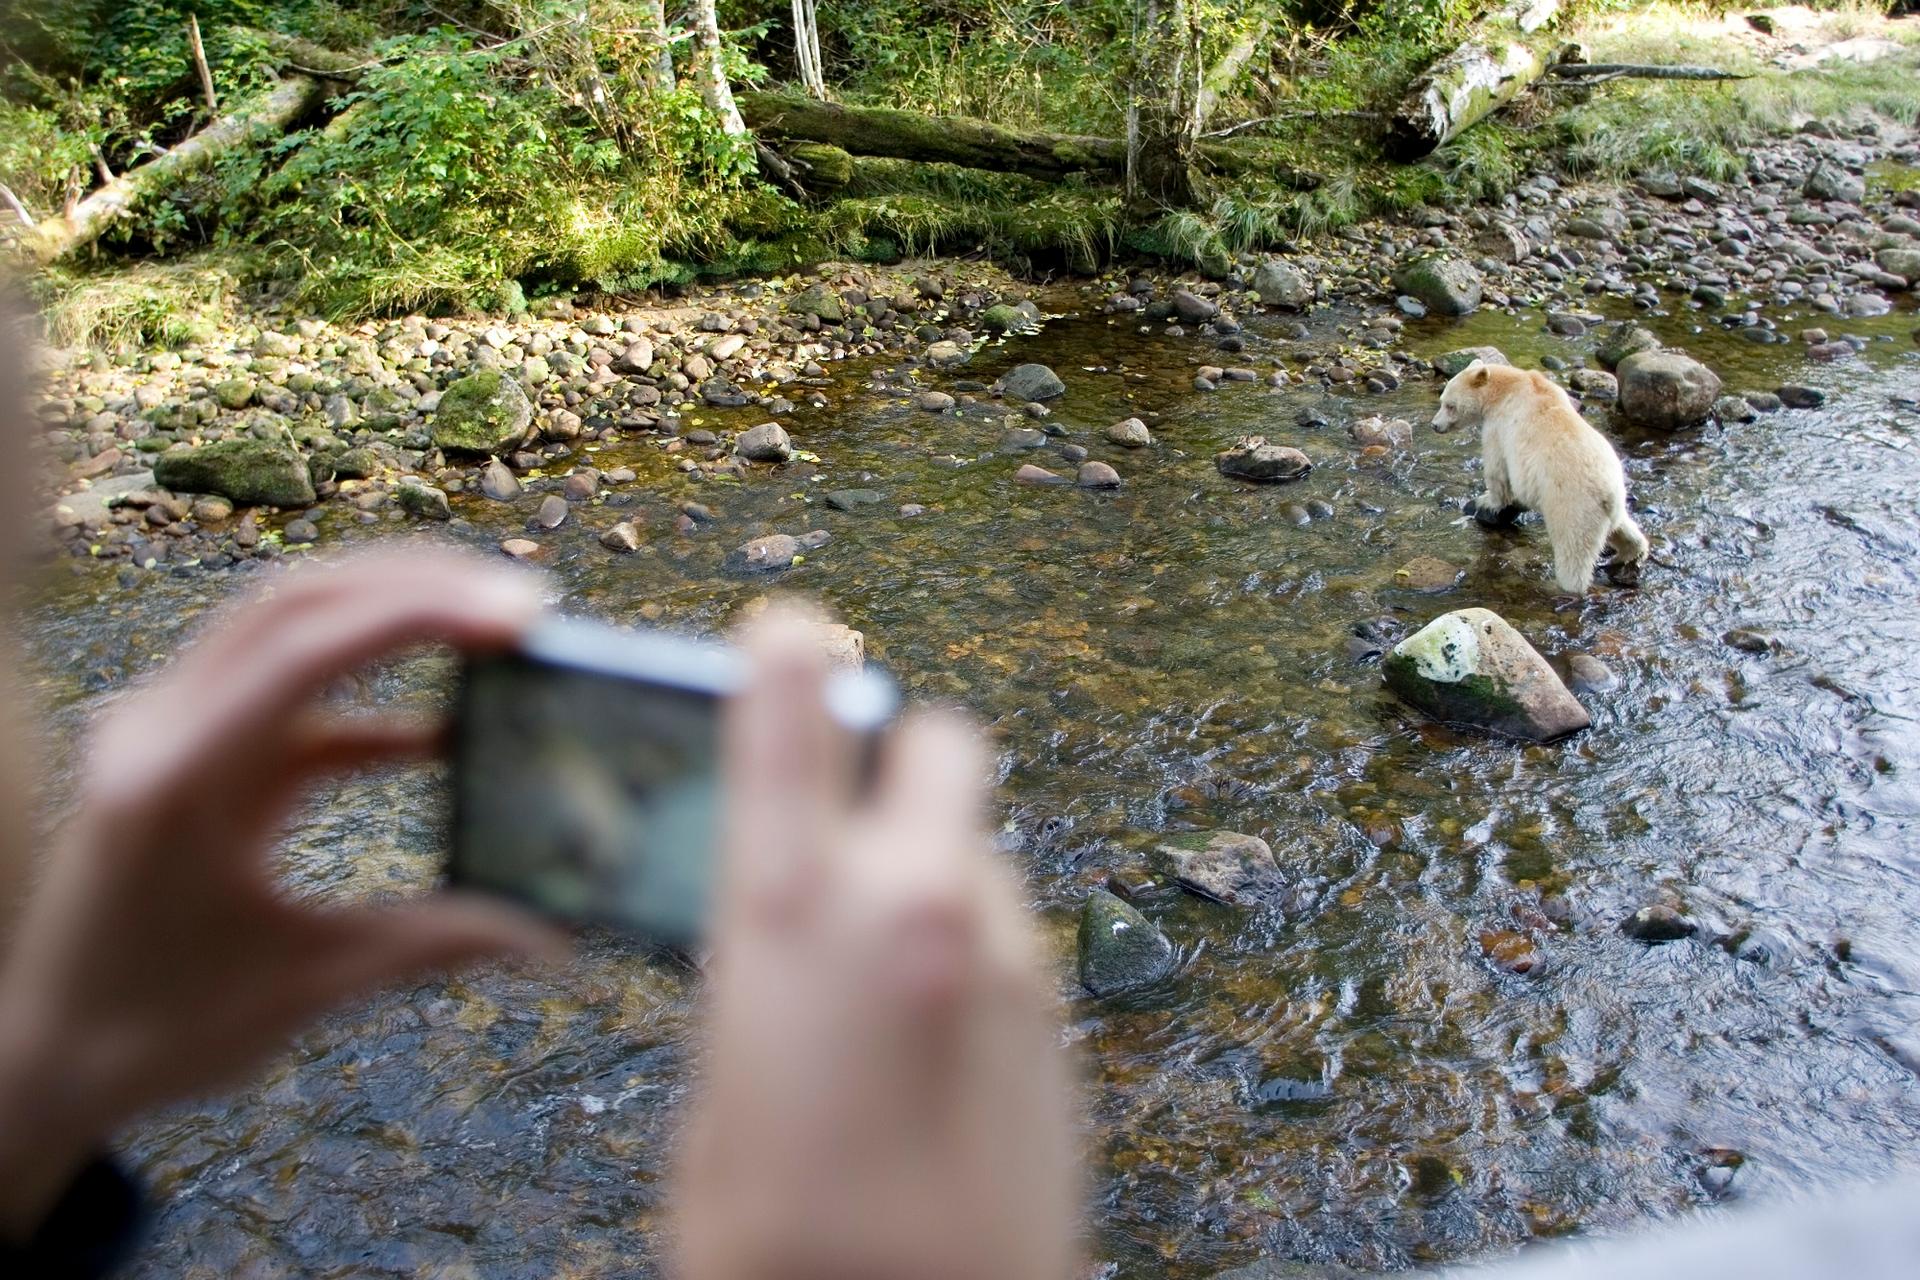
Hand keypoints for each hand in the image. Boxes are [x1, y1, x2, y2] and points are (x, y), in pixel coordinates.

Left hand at [0, 548, 566, 1239]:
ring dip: (389, 618)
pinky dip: (365, 700)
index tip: (516, 619)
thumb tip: (551, 938)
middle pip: (295, 603)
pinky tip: (438, 735)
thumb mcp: (306, 986)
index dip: (419, 614)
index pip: (305, 648)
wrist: (46, 1060)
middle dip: (416, 586)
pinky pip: (284, 696)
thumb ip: (433, 944)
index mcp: (176, 776)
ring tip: (491, 631)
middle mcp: (158, 728)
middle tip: (522, 607)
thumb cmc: (154, 1030)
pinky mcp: (186, 754)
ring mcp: (165, 731)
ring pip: (286, 628)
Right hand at [672, 608, 1079, 1279]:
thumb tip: (775, 928)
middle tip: (857, 813)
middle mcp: (915, 903)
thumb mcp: (714, 1097)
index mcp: (794, 913)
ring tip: (883, 978)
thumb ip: (755, 978)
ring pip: (974, 845)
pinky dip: (969, 947)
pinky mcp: (1059, 1011)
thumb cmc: (791, 1247)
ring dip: (933, 872)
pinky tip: (931, 1039)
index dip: (789, 652)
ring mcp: (1004, 953)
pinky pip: (1008, 928)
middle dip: (900, 753)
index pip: (794, 711)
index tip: (789, 633)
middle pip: (940, 736)